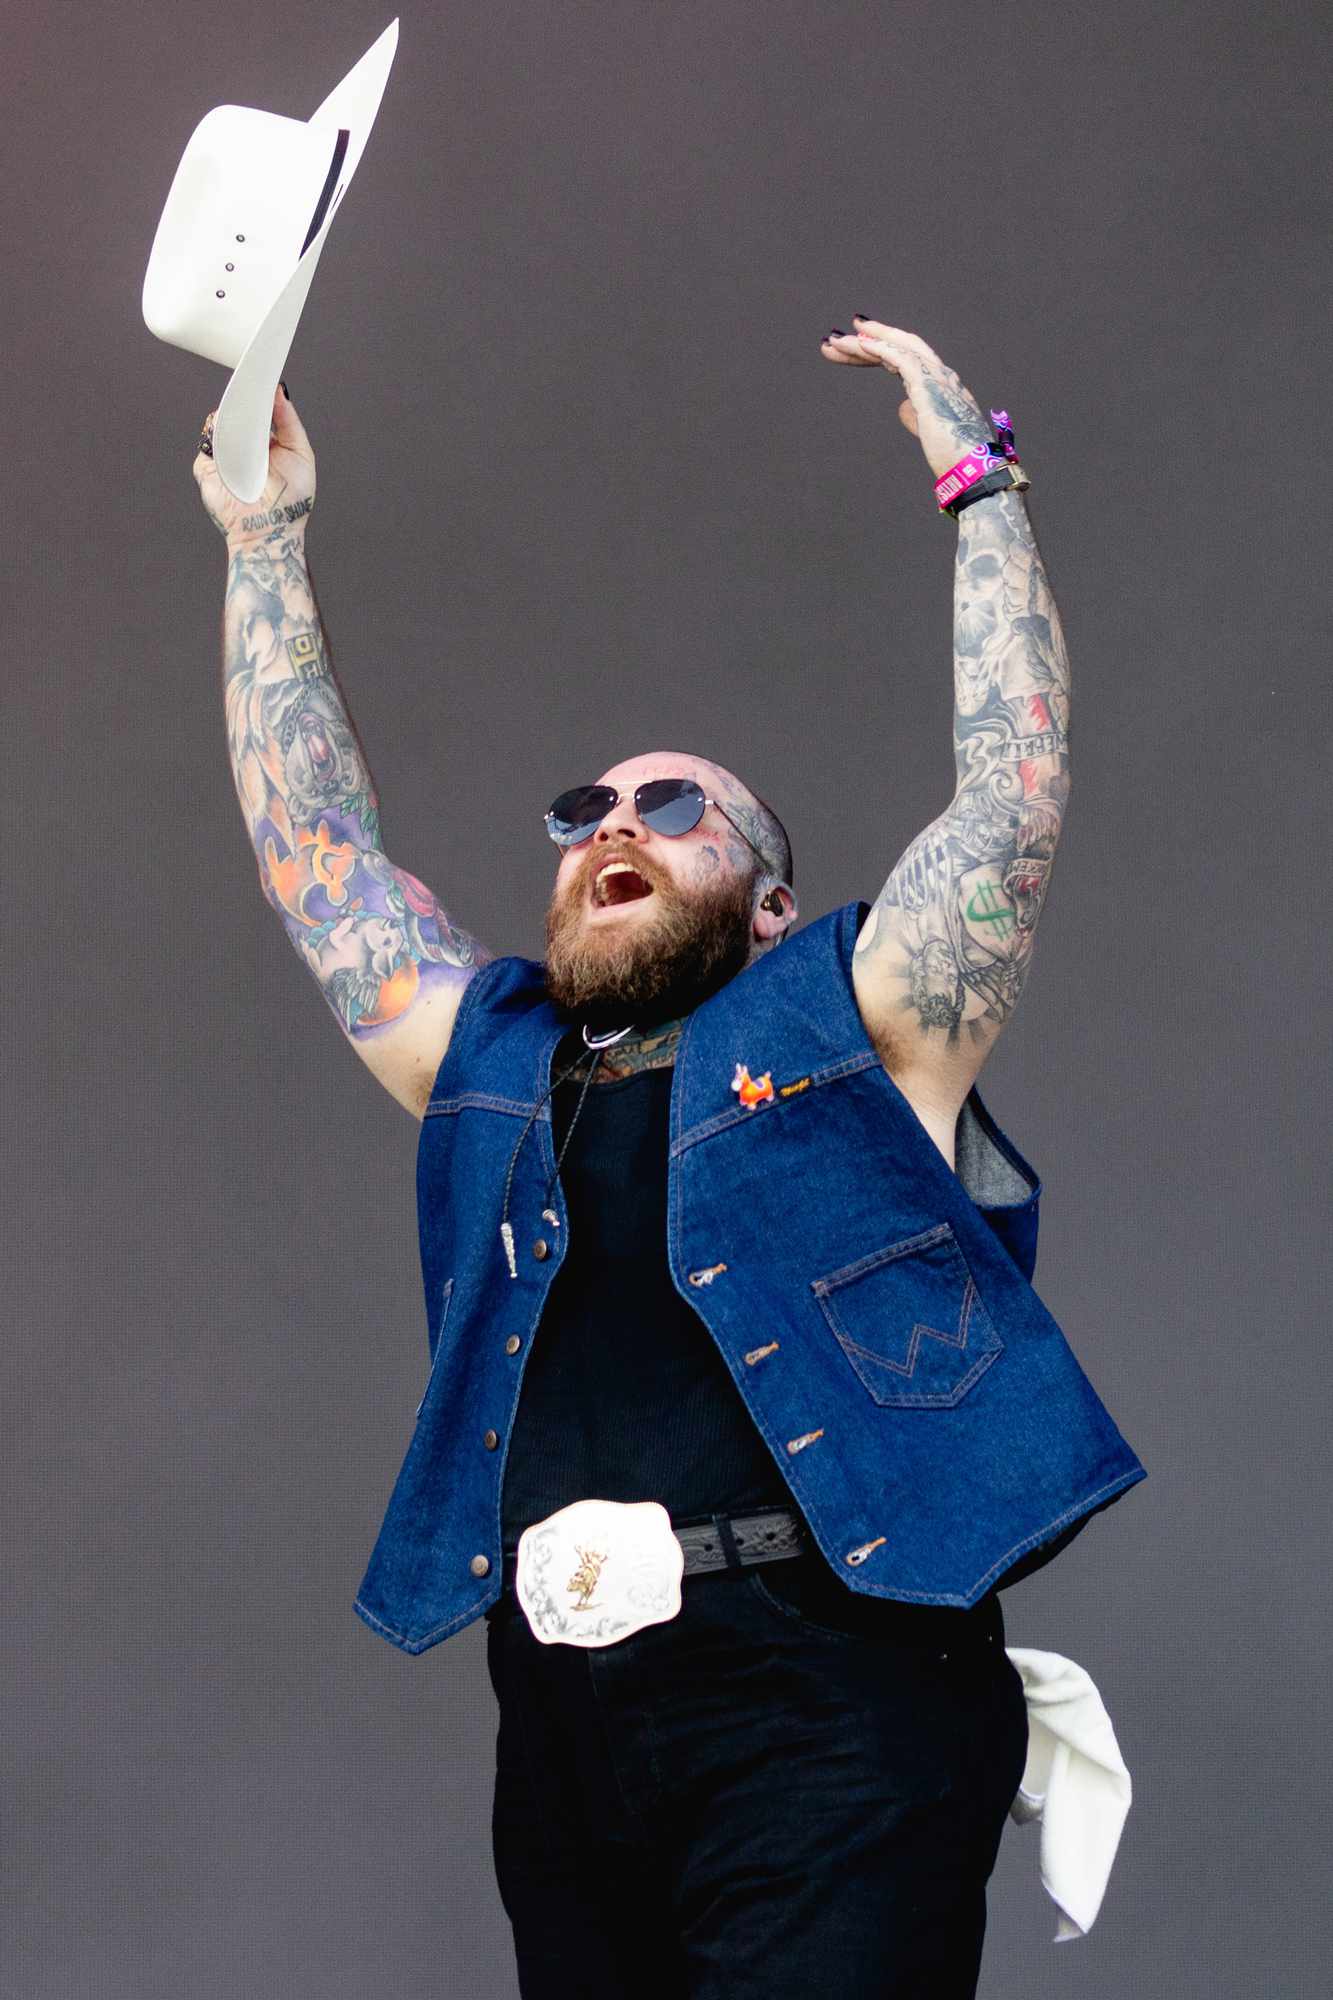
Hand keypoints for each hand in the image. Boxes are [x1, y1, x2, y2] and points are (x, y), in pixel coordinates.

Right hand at [193, 385, 316, 543]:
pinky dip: (216, 431)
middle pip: (237, 412)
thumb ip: (289, 422)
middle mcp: (244, 446)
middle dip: (243, 398)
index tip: (262, 375)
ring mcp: (224, 455)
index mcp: (266, 441)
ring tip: (243, 408)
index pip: (258, 410)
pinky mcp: (206, 466)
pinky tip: (231, 430)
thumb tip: (278, 391)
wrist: (270, 531)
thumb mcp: (301, 454)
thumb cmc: (292, 499)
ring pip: (220, 421)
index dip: (259, 394)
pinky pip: (208, 440)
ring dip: (230, 412)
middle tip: (250, 385)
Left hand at [821, 318, 990, 478]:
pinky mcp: (930, 386)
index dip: (880, 350)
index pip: (905, 359)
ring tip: (834, 340)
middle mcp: (941, 375)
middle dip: (868, 339)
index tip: (855, 347)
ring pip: (898, 348)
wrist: (974, 470)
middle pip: (900, 346)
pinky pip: (901, 358)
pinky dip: (880, 348)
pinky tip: (859, 344)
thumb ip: (916, 416)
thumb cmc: (955, 457)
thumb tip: (902, 406)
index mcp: (940, 385)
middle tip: (836, 337)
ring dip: (864, 343)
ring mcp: (937, 378)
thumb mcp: (929, 432)